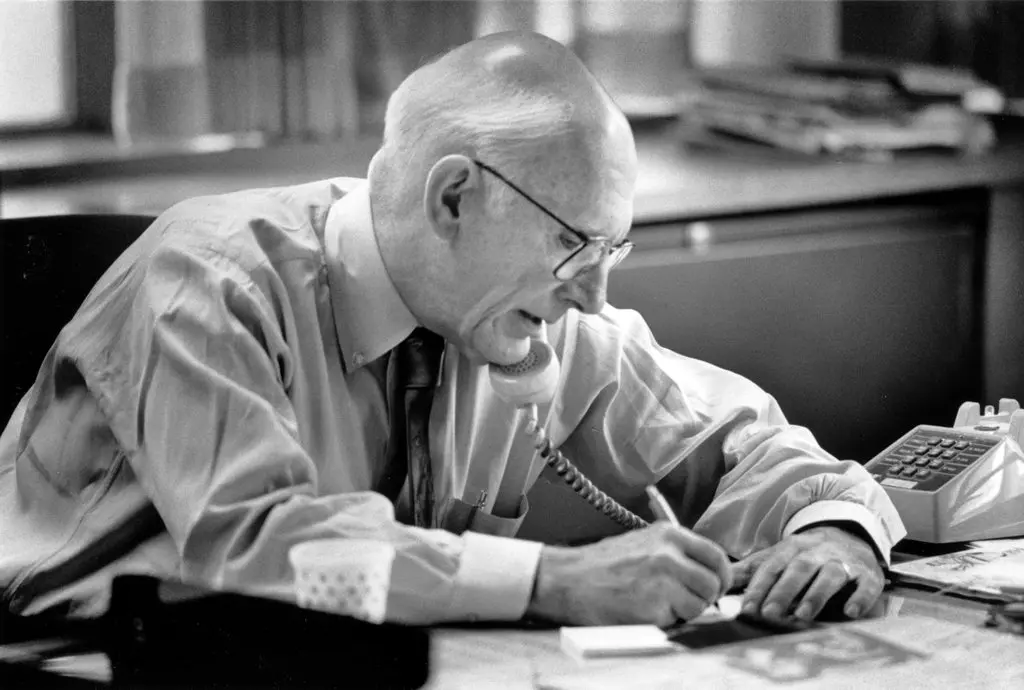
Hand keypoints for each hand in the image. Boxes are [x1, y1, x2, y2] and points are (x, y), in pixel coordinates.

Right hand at [525, 522, 731, 626]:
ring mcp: (663, 580)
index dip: (721, 576)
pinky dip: (667, 621)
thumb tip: (708, 572)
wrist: (569, 580)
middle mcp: (669, 553)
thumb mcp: (643, 541)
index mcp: (669, 534)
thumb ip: (676, 552)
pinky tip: (645, 610)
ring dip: (686, 611)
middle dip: (706, 597)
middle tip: (689, 601)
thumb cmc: (603, 564)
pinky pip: (679, 620)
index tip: (716, 587)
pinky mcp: (654, 606)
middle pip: (714, 582)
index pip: (716, 555)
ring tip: (659, 604)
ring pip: (700, 604)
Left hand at [731, 525, 883, 621]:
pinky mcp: (868, 574)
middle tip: (769, 613)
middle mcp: (816, 553)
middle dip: (783, 591)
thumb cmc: (806, 555)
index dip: (759, 587)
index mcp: (791, 549)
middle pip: (798, 569)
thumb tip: (719, 580)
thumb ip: (751, 570)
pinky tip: (851, 612)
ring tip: (802, 615)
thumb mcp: (778, 556)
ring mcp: (843, 562)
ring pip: (829, 574)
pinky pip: (866, 584)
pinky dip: (860, 597)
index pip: (772, 567)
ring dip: (815, 594)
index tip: (747, 608)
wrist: (849, 534)